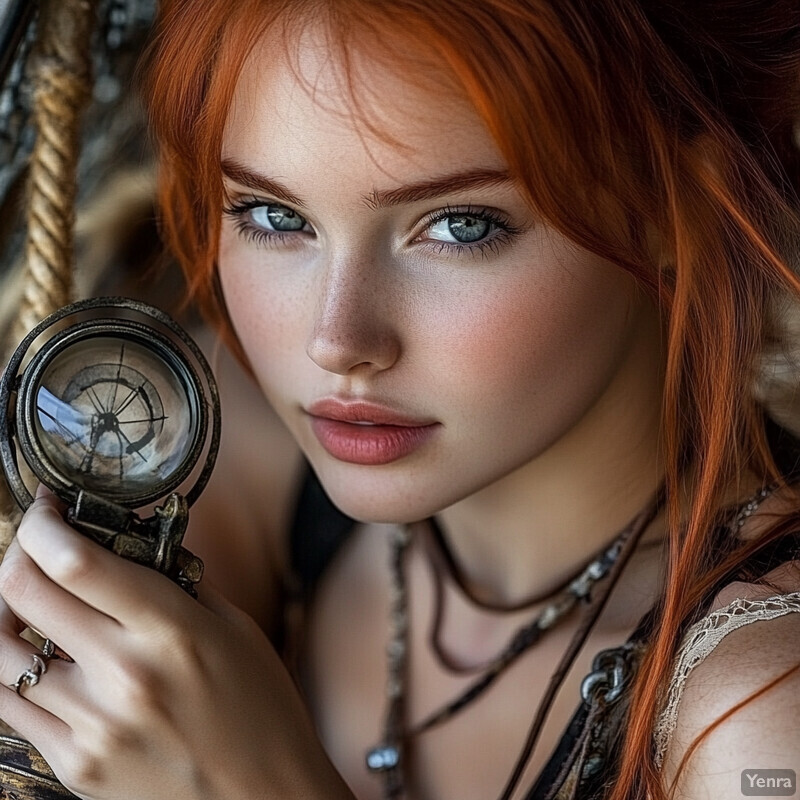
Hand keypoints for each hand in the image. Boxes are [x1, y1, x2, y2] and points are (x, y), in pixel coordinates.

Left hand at [0, 488, 351, 799]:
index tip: (49, 509)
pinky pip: (10, 706)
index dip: (44, 524)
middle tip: (35, 543)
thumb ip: (179, 584)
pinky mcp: (73, 765)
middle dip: (18, 552)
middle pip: (22, 593)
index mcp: (172, 631)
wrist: (264, 798)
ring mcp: (91, 726)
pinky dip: (12, 668)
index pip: (76, 563)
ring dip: (2, 609)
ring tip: (25, 598)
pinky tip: (36, 654)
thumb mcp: (234, 630)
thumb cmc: (261, 709)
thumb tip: (130, 547)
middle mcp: (123, 676)